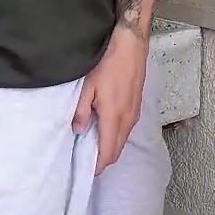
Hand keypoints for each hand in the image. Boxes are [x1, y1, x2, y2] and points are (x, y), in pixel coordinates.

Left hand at [75, 29, 147, 173]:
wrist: (130, 44)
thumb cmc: (107, 63)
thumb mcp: (87, 87)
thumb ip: (81, 112)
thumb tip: (77, 130)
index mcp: (113, 117)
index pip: (108, 153)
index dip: (97, 166)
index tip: (85, 170)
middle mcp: (128, 119)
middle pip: (117, 150)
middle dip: (103, 159)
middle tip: (85, 159)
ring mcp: (134, 113)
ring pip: (122, 140)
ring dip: (110, 147)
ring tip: (92, 144)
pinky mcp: (137, 106)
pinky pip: (126, 130)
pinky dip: (116, 136)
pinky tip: (104, 128)